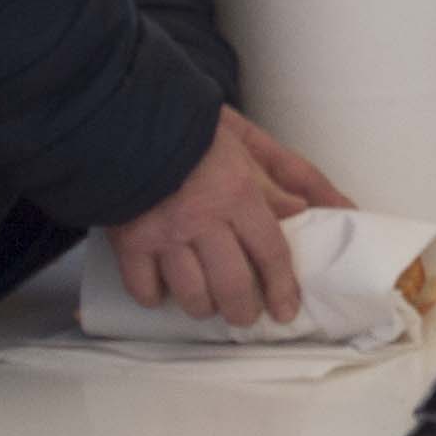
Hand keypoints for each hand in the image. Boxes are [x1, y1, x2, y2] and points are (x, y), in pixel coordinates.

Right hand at [104, 106, 350, 326]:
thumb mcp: (246, 143)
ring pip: (192, 294)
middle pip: (233, 285)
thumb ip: (278, 177)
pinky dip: (155, 296)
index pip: (270, 253)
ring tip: (209, 306)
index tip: (286, 310)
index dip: (282, 287)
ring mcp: (164, 234)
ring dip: (204, 307)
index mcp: (238, 193)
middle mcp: (203, 219)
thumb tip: (307, 210)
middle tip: (246, 317)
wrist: (129, 118)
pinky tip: (164, 292)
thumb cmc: (194, 129)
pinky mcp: (129, 241)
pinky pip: (144, 288)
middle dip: (244, 310)